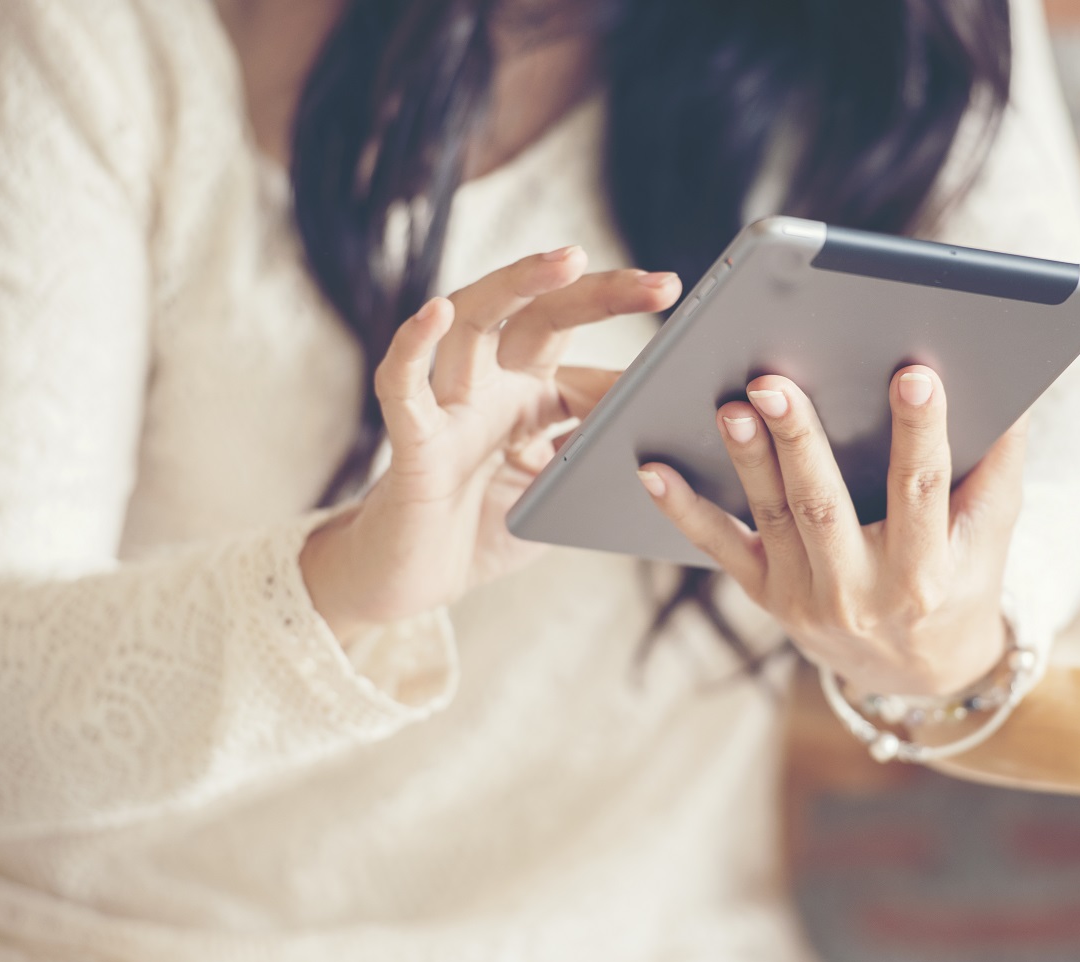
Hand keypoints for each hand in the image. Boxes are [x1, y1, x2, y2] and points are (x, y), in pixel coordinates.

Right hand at [301, 247, 679, 643]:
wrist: (416, 580)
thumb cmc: (486, 528)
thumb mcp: (563, 484)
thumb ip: (603, 447)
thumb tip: (668, 416)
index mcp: (530, 391)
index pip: (578, 338)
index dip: (625, 322)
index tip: (677, 298)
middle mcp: (490, 384)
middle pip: (537, 314)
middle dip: (596, 292)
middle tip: (659, 285)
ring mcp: (449, 406)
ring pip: (473, 322)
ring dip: (516, 286)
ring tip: (565, 262)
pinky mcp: (412, 442)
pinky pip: (402, 387)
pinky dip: (412, 347)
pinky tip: (434, 313)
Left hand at [637, 367, 1026, 696]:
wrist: (917, 671)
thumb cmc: (962, 579)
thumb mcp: (993, 533)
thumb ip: (998, 465)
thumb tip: (1010, 385)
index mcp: (925, 572)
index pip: (922, 490)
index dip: (919, 431)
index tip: (913, 373)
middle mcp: (861, 590)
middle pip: (825, 505)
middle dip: (799, 441)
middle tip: (774, 382)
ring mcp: (805, 597)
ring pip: (771, 517)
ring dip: (746, 461)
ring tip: (729, 407)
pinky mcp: (766, 595)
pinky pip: (721, 549)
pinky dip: (684, 511)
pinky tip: (653, 469)